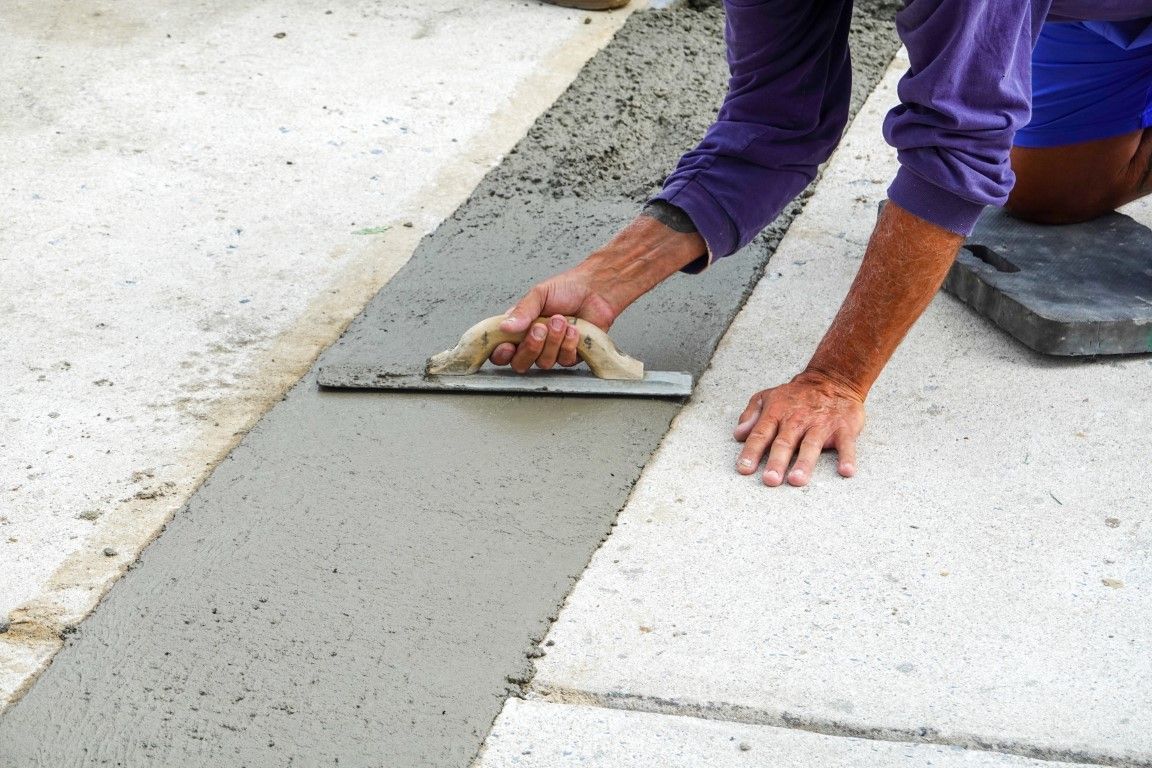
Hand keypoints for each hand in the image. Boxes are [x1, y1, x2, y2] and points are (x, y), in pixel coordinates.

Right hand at [489, 269, 618, 372]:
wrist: (595, 290)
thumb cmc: (567, 289)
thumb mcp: (538, 294)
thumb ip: (521, 311)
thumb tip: (504, 327)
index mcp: (520, 329)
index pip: (501, 352)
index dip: (501, 354)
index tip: (507, 346)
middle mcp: (534, 343)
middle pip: (520, 363)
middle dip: (531, 347)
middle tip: (540, 328)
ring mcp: (552, 351)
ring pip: (544, 363)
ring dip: (553, 341)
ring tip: (562, 321)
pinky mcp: (571, 355)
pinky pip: (565, 361)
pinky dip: (569, 343)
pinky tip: (574, 329)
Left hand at [732, 370, 864, 486]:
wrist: (832, 379)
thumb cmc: (795, 395)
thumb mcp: (767, 397)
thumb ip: (751, 415)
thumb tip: (738, 434)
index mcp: (777, 413)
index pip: (761, 434)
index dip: (751, 451)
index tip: (744, 469)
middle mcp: (797, 420)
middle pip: (784, 442)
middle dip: (776, 462)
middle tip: (770, 480)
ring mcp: (821, 424)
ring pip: (811, 445)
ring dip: (804, 463)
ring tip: (797, 479)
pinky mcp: (843, 428)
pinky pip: (846, 444)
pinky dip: (847, 457)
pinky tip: (846, 471)